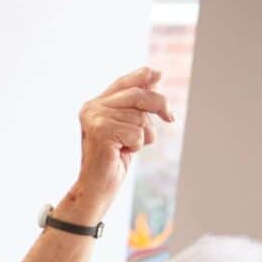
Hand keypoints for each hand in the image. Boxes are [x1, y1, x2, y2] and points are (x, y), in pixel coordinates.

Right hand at [68, 66, 172, 217]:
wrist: (96, 187)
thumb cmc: (113, 157)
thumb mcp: (128, 125)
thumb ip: (136, 103)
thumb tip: (156, 75)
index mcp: (95, 104)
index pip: (124, 82)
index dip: (143, 76)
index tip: (159, 75)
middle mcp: (91, 108)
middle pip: (137, 94)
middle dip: (159, 106)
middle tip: (170, 118)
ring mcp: (94, 119)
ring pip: (140, 117)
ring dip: (143, 134)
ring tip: (127, 146)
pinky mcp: (101, 132)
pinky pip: (137, 132)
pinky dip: (137, 145)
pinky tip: (122, 152)